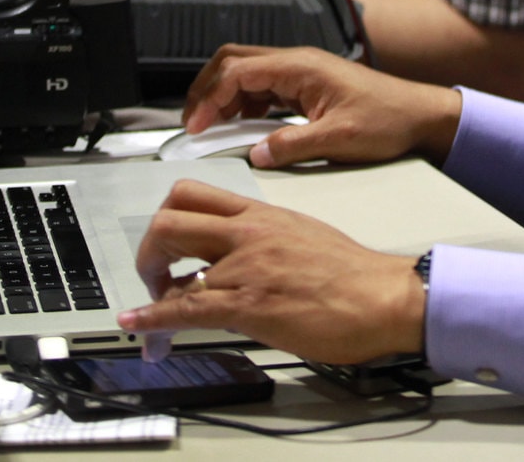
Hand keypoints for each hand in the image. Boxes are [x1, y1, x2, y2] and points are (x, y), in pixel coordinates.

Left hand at [117, 181, 424, 364]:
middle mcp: (247, 233)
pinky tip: (139, 328)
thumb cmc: (355, 274)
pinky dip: (151, 320)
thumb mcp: (302, 237)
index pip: (195, 194)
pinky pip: (185, 308)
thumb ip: (265, 242)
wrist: (384, 297)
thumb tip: (241, 260)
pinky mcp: (248, 304)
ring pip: (170, 260)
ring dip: (150, 287)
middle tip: (156, 275)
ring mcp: (245, 267)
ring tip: (150, 310)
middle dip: (150, 248)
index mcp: (261, 214)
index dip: (168, 215)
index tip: (167, 243)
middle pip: (170, 218)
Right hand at [183, 45, 464, 169]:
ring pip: (245, 73)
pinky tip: (239, 127)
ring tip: (210, 129)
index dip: (210, 97)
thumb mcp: (340, 139)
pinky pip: (262, 88)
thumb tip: (257, 154)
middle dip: (206, 89)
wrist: (419, 114)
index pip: (237, 71)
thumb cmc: (388, 119)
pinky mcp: (304, 85)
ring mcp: (299, 72)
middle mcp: (296, 63)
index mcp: (300, 67)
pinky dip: (242, 104)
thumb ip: (294, 145)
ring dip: (223, 97)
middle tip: (193, 123)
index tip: (197, 126)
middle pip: (233, 62)